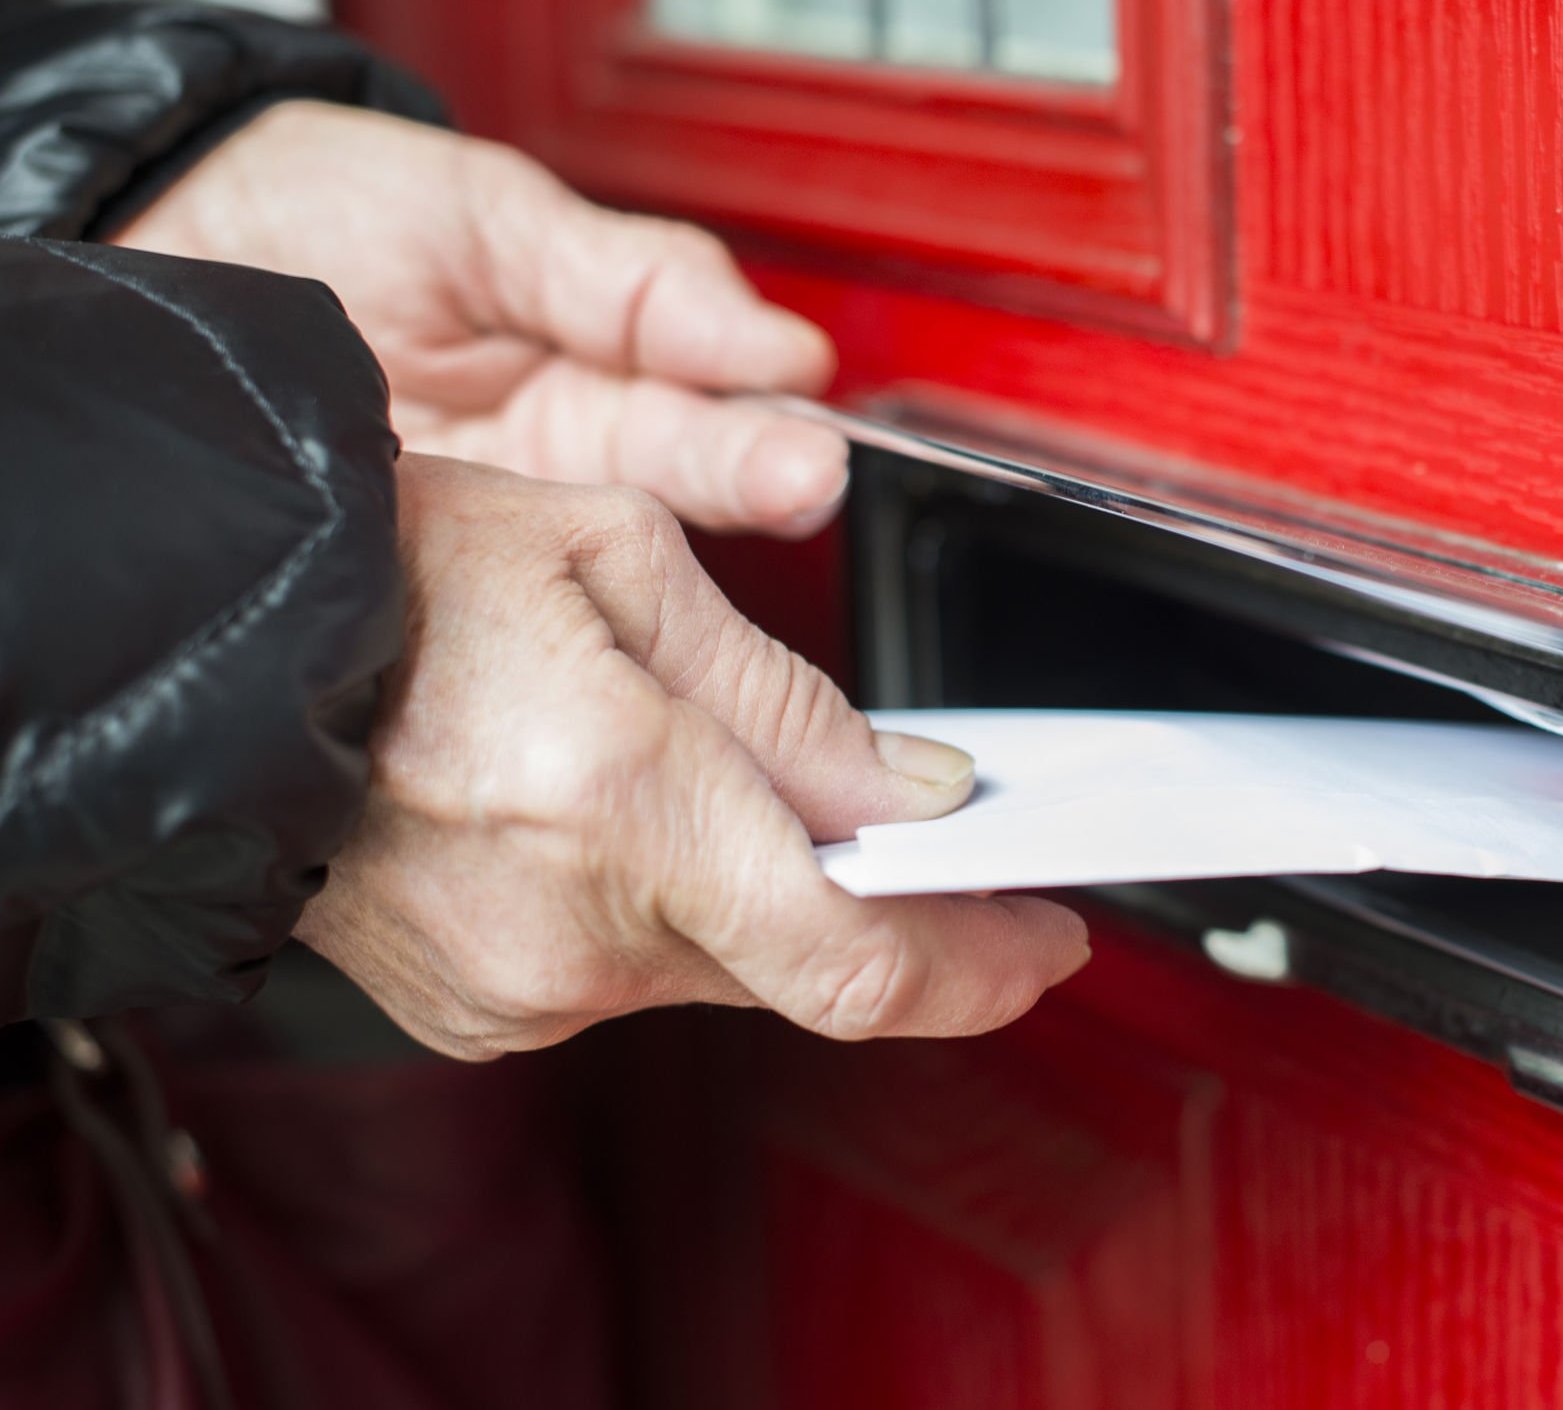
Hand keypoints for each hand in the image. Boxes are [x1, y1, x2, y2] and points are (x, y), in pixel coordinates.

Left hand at [115, 102, 847, 537]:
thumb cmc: (302, 212)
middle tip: (798, 473)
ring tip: (744, 508)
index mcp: (592, 372)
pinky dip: (559, 608)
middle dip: (753, 474)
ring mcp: (499, 529)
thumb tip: (773, 340)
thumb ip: (626, 279)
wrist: (141, 249)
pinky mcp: (428, 585)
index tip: (803, 412)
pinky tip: (604, 593)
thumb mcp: (484, 214)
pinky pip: (506, 605)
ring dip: (678, 548)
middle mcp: (559, 462)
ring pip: (613, 555)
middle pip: (684, 484)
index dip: (764, 416)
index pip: (713, 404)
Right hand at [299, 455, 1088, 1058]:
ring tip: (737, 776)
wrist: (213, 638)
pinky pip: (629, 964)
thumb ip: (793, 703)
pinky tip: (643, 813)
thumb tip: (914, 789)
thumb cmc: (400, 570)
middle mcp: (574, 929)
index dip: (979, 966)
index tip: (1046, 938)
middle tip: (942, 848)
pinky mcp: (478, 1005)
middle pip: (804, 960)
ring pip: (719, 959)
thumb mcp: (625, 561)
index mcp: (625, 806)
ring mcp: (517, 985)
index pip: (858, 958)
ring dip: (766, 886)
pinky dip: (673, 899)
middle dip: (888, 905)